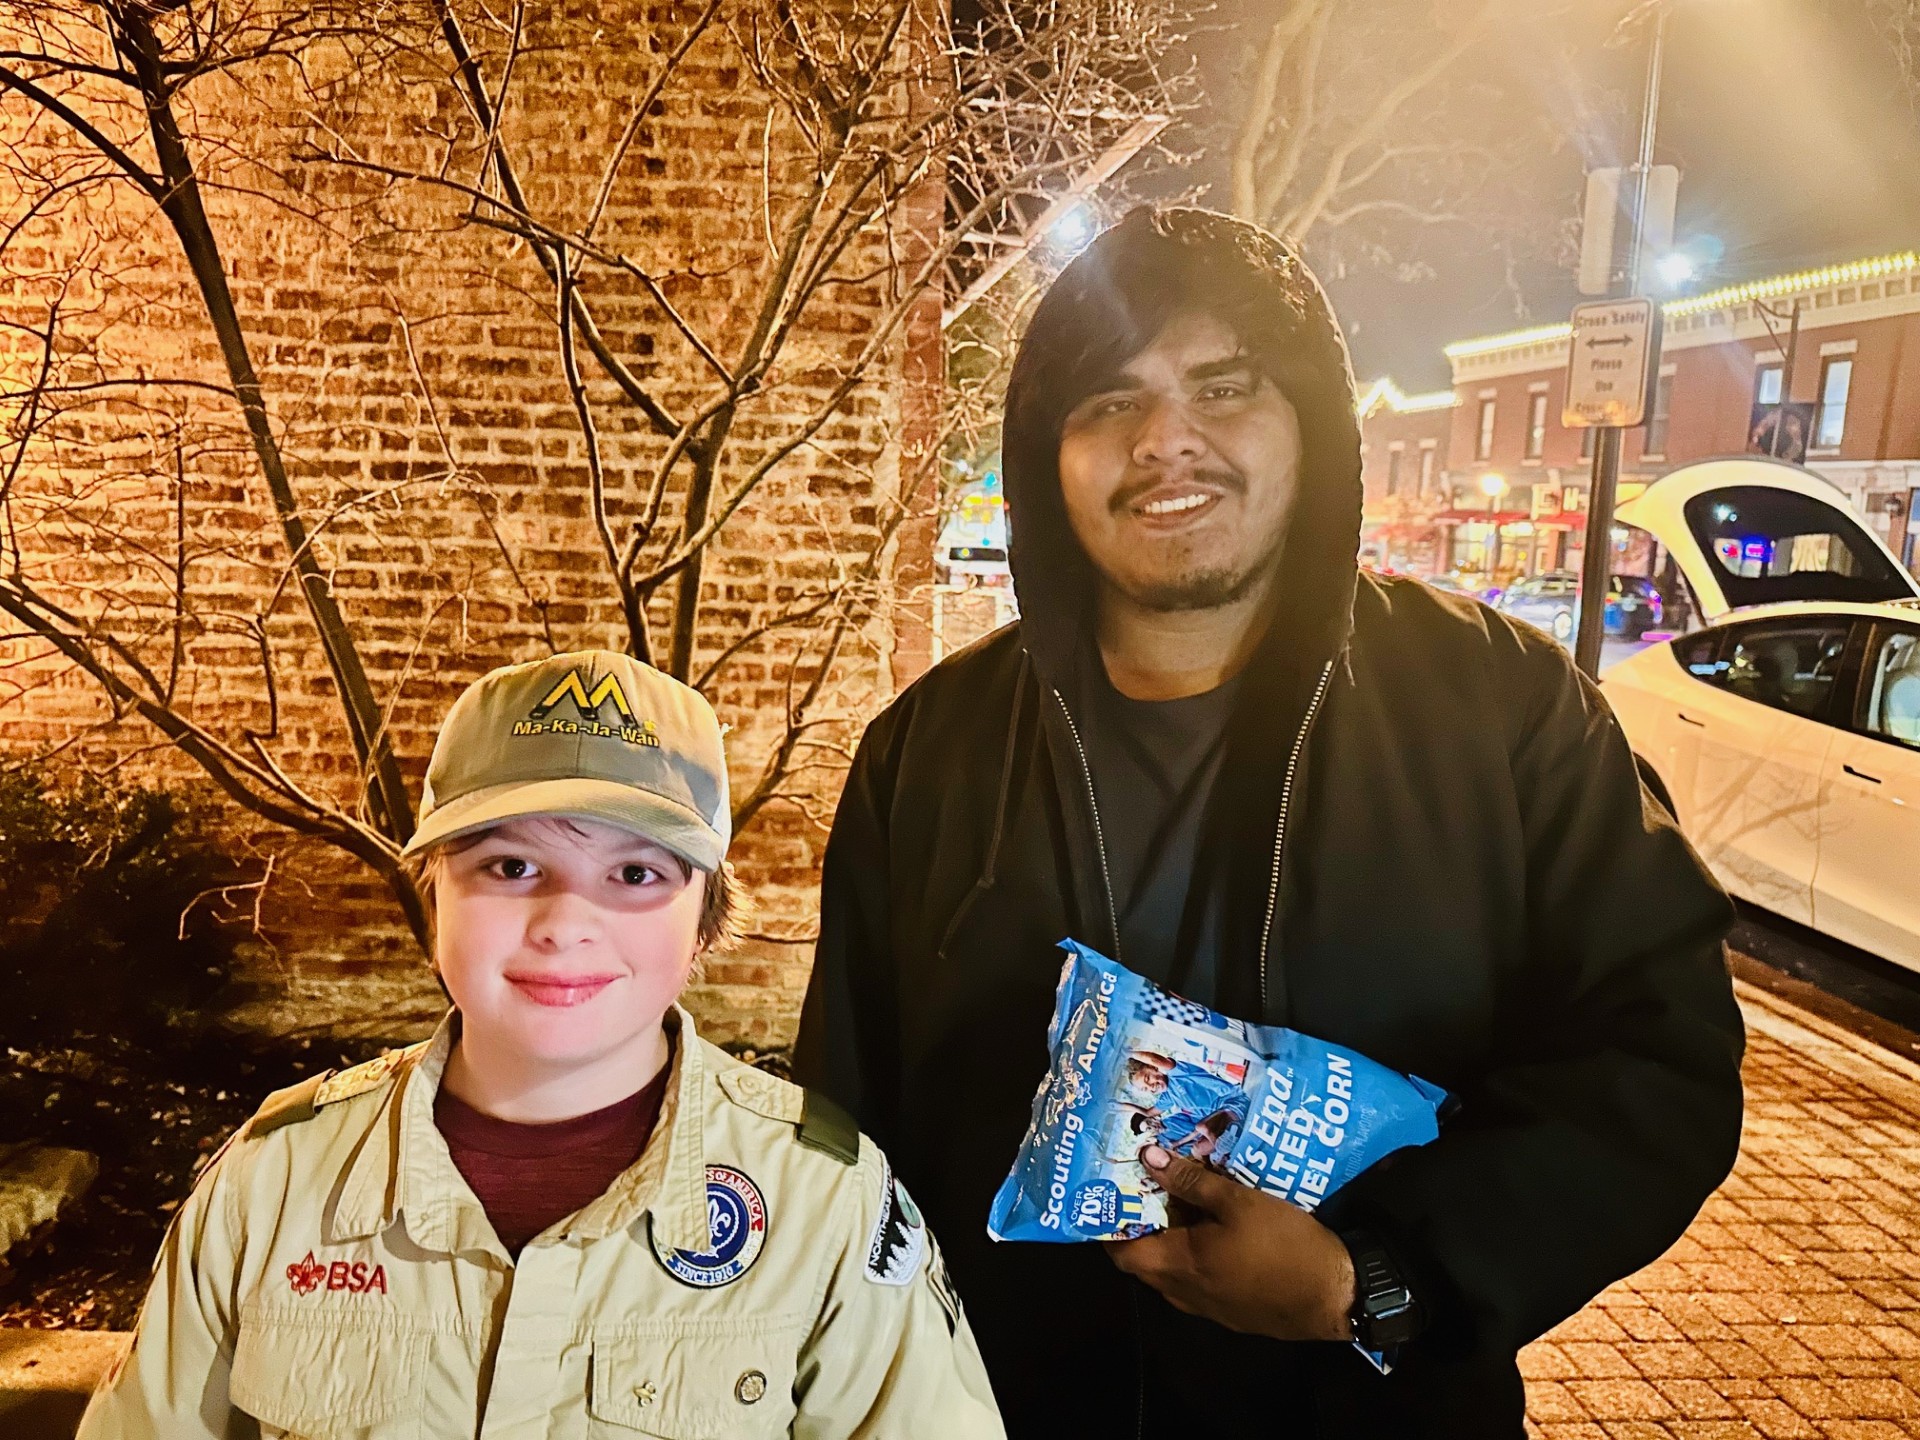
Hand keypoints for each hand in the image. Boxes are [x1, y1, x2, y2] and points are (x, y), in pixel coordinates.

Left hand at [1106, 1145, 1356, 1341]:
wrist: (1336, 1296)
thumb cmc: (1283, 1246)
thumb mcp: (1238, 1202)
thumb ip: (1192, 1180)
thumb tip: (1149, 1157)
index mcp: (1177, 1266)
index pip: (1120, 1251)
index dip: (1110, 1222)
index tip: (1112, 1188)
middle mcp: (1183, 1292)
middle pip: (1145, 1259)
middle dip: (1143, 1221)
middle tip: (1147, 1181)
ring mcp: (1208, 1306)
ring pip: (1173, 1268)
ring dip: (1171, 1235)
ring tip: (1179, 1193)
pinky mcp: (1232, 1309)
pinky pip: (1198, 1277)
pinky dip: (1195, 1250)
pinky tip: (1213, 1223)